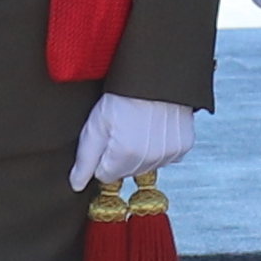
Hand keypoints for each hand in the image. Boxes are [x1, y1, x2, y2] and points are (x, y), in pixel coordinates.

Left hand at [69, 94, 195, 190]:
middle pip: (126, 172)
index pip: (105, 175)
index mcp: (124, 155)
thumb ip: (85, 159)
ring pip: (146, 167)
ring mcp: (169, 153)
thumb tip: (77, 185)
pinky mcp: (184, 146)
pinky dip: (160, 148)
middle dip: (121, 157)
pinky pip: (166, 158)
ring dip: (141, 153)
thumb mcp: (95, 124)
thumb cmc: (123, 95)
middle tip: (123, 129)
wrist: (157, 75)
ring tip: (140, 127)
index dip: (102, 157)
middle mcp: (149, 159)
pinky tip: (156, 130)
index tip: (107, 137)